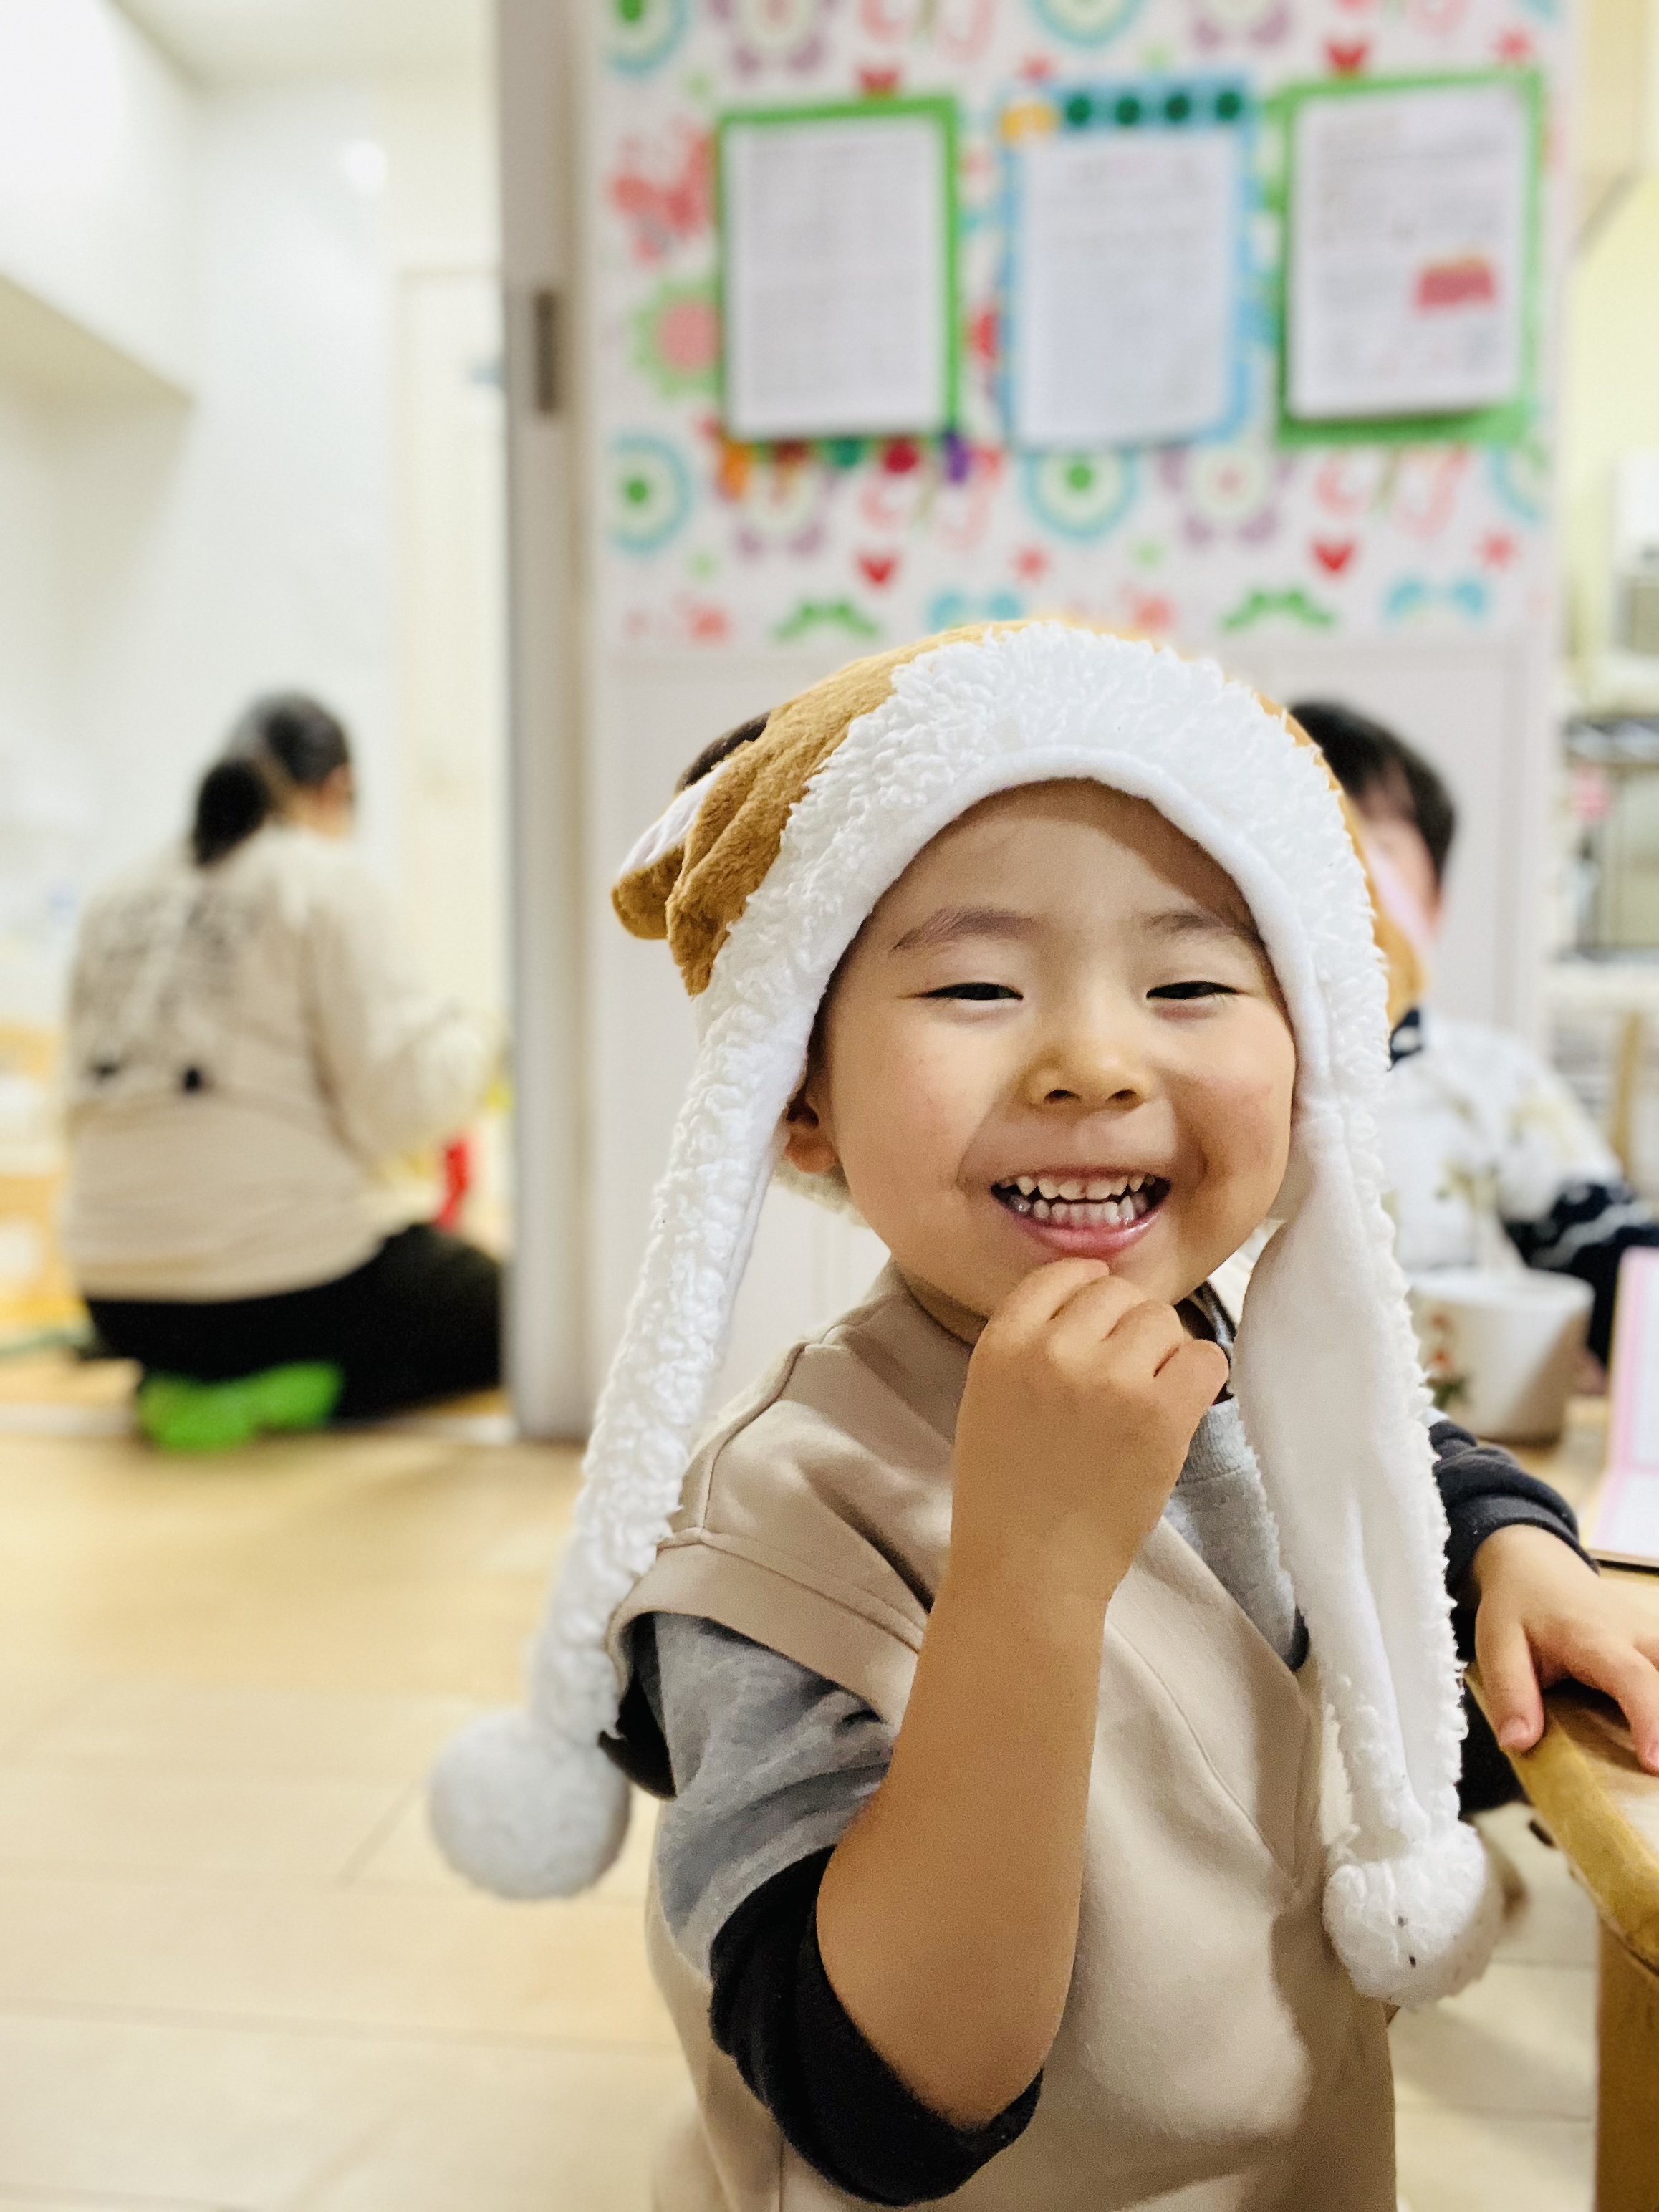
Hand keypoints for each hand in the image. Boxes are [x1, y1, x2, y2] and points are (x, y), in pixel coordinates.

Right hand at [951, 1259, 1229, 1605]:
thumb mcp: (990, 1395)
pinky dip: (1198, 1377)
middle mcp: (1054, 1350)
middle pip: (1119, 1294)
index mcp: (1003, 1343)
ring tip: (1143, 1402)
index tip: (1099, 1322)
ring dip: (1162, 1354)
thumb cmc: (1007, 1492)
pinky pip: (1205, 1357)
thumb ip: (1033, 1341)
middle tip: (1122, 1378)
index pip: (1062, 1273)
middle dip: (1128, 1328)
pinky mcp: (1159, 1415)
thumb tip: (1098, 1294)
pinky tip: (1176, 1408)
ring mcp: (1109, 1379)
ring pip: (1164, 1321)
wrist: (1028, 1569)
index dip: (1089, 1291)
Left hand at [1471, 1524, 1658, 1773]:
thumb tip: (1518, 1743)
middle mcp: (1636, 1635)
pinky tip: (1653, 1728)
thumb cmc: (1517, 1606)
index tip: (1654, 1764)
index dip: (1650, 1721)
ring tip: (1656, 1752)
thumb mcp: (1497, 1644)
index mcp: (1594, 1637)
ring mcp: (1653, 1637)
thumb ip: (1510, 1693)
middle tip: (1657, 1769)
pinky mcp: (1658, 1644)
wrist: (1536, 1565)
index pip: (1633, 1678)